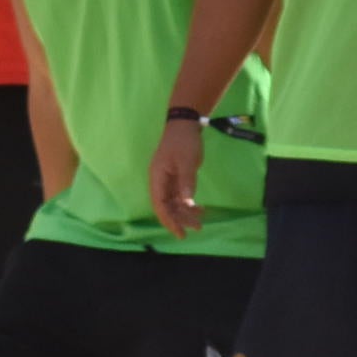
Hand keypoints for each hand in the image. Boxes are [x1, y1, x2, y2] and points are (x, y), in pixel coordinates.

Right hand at [148, 117, 203, 237]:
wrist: (185, 124)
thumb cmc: (183, 142)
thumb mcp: (186, 162)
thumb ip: (186, 183)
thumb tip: (187, 204)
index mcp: (157, 178)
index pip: (159, 205)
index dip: (169, 220)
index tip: (180, 232)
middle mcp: (160, 181)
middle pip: (166, 207)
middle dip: (179, 219)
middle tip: (196, 228)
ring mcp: (167, 180)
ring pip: (173, 203)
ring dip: (185, 213)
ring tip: (200, 222)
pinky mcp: (176, 178)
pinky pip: (179, 196)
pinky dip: (188, 204)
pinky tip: (199, 209)